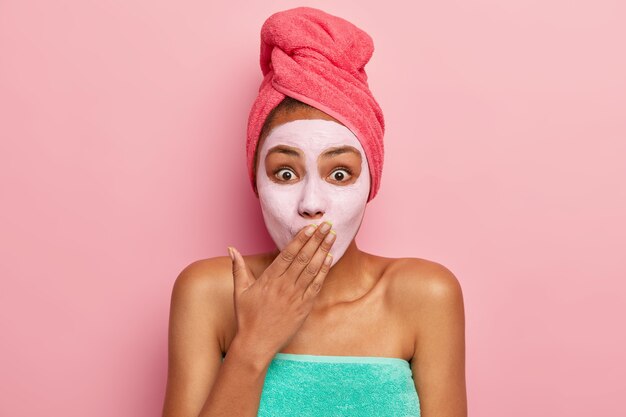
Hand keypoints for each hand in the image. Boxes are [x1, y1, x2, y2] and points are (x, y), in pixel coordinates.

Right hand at [228, 222, 335, 359]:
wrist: (256, 343)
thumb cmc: (247, 317)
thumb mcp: (239, 291)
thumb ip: (238, 268)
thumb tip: (231, 248)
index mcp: (269, 279)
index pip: (287, 254)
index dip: (300, 239)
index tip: (310, 227)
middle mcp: (284, 286)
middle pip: (303, 258)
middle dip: (316, 240)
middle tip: (326, 225)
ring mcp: (295, 297)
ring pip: (312, 269)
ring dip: (323, 251)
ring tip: (332, 237)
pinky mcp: (304, 307)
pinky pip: (316, 286)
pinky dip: (324, 272)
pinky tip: (329, 259)